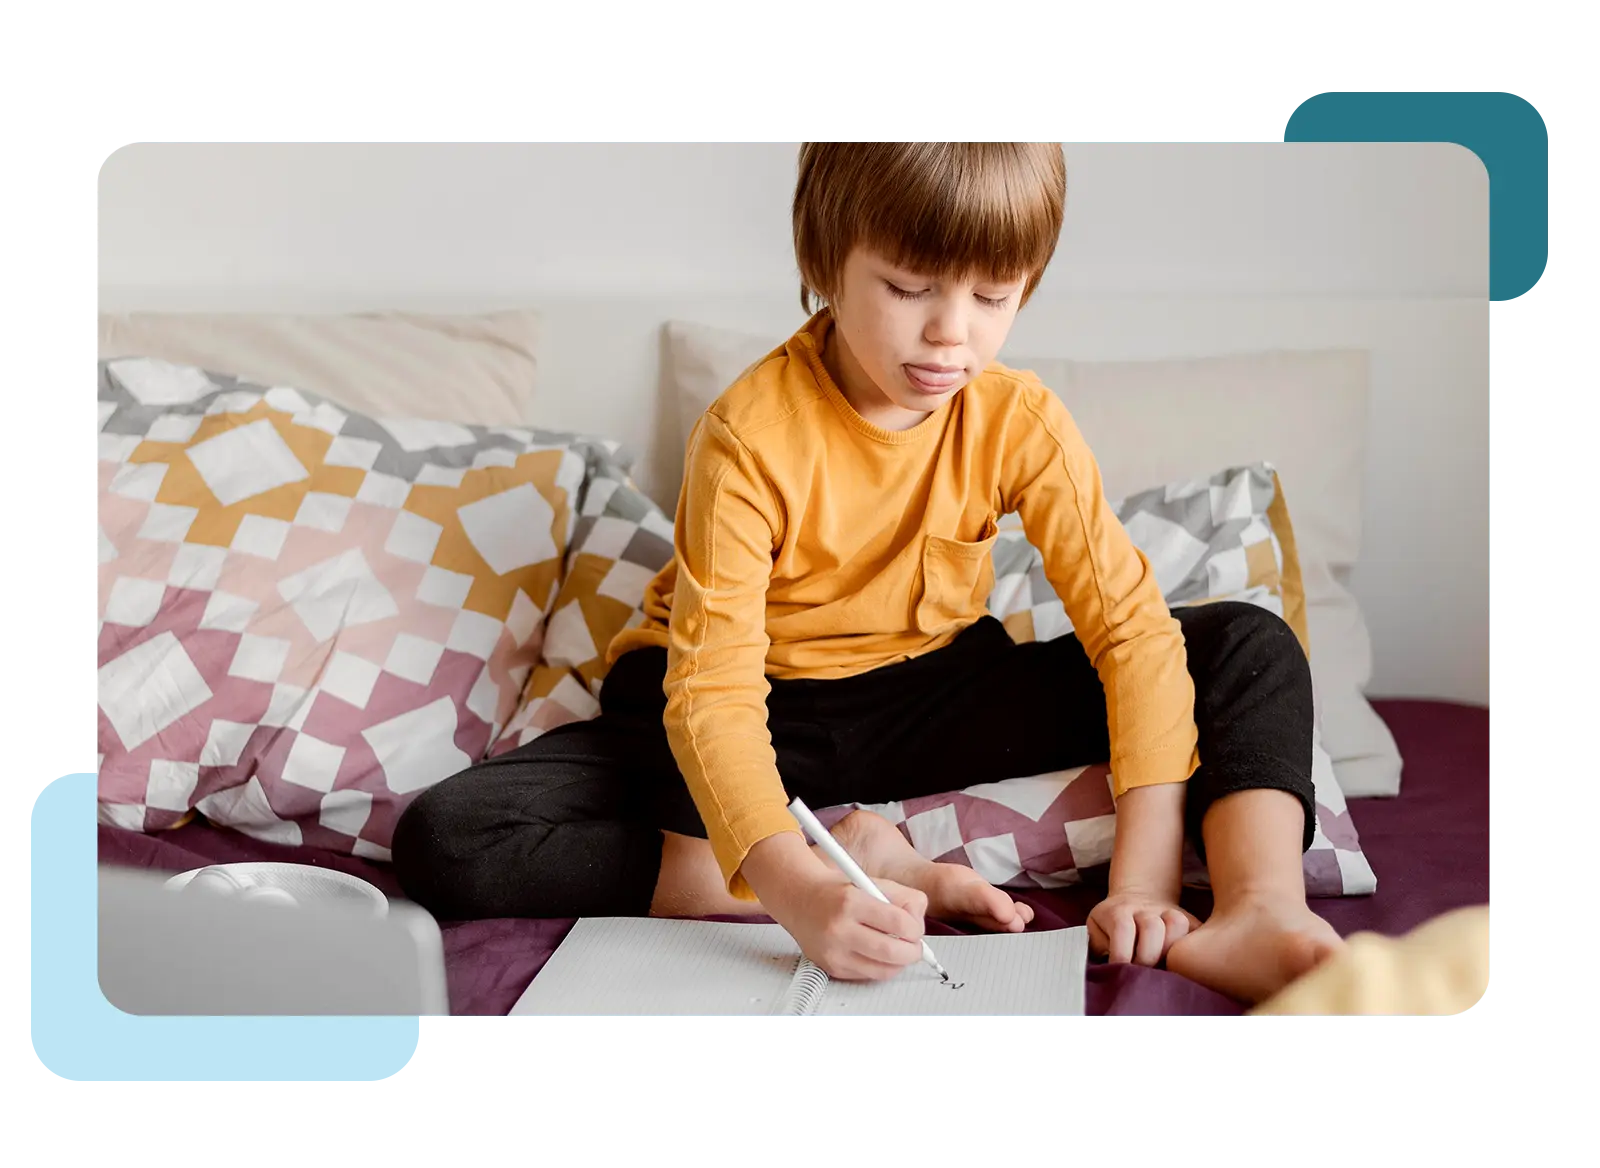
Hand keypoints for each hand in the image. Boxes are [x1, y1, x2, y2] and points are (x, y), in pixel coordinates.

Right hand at [740, 832, 929, 980]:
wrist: (800, 900)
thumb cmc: (838, 891)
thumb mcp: (872, 882)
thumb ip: (903, 897)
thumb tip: (919, 924)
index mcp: (852, 902)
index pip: (899, 923)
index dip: (915, 929)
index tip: (915, 929)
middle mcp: (840, 928)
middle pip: (892, 952)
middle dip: (912, 952)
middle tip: (914, 946)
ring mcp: (833, 952)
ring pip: (883, 970)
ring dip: (899, 963)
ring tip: (898, 950)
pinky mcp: (831, 967)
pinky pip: (868, 976)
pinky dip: (880, 967)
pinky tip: (878, 954)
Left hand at [1088, 890, 1200, 966]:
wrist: (1138, 898)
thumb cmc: (1112, 924)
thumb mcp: (1096, 930)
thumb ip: (1098, 947)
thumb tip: (1107, 970)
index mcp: (1119, 911)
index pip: (1122, 929)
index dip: (1121, 954)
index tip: (1120, 971)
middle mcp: (1145, 908)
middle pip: (1152, 928)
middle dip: (1147, 957)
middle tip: (1142, 973)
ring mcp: (1169, 911)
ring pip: (1177, 923)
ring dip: (1171, 949)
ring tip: (1162, 966)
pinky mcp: (1189, 919)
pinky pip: (1197, 931)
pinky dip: (1192, 948)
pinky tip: (1181, 963)